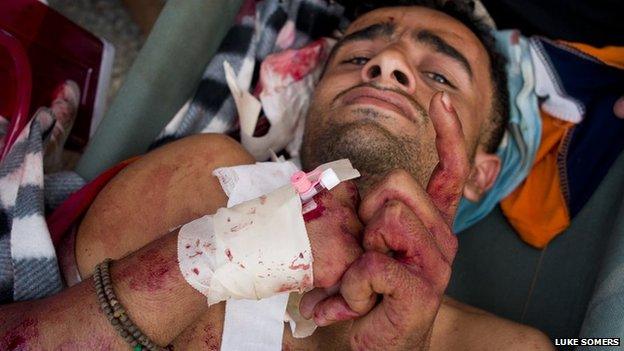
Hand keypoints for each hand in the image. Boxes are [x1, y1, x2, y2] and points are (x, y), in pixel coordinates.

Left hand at [301, 91, 469, 349]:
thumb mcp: (364, 244)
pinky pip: (374, 264)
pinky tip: (359, 301)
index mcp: (431, 223)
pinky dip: (352, 286)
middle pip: (398, 183)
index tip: (443, 101)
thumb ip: (362, 213)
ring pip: (389, 217)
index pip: (448, 171)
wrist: (377, 344)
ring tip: (363, 278)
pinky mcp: (422, 291)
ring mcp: (436, 264)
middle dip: (367, 209)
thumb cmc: (369, 291)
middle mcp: (442, 238)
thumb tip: (342, 181)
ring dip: (360, 250)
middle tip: (365, 248)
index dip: (449, 134)